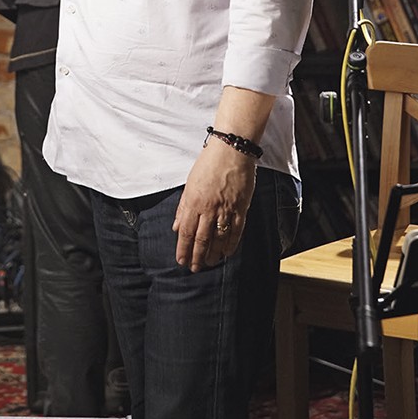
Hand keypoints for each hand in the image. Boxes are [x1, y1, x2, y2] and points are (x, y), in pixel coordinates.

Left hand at [171, 140, 256, 271]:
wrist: (232, 150)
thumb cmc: (209, 163)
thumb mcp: (190, 183)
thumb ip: (183, 207)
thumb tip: (176, 227)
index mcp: (194, 201)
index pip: (186, 232)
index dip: (183, 249)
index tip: (181, 260)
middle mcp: (209, 208)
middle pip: (201, 239)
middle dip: (196, 256)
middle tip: (194, 268)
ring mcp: (226, 209)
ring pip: (218, 238)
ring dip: (213, 254)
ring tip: (209, 263)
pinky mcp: (241, 208)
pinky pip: (236, 231)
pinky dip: (231, 244)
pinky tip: (227, 253)